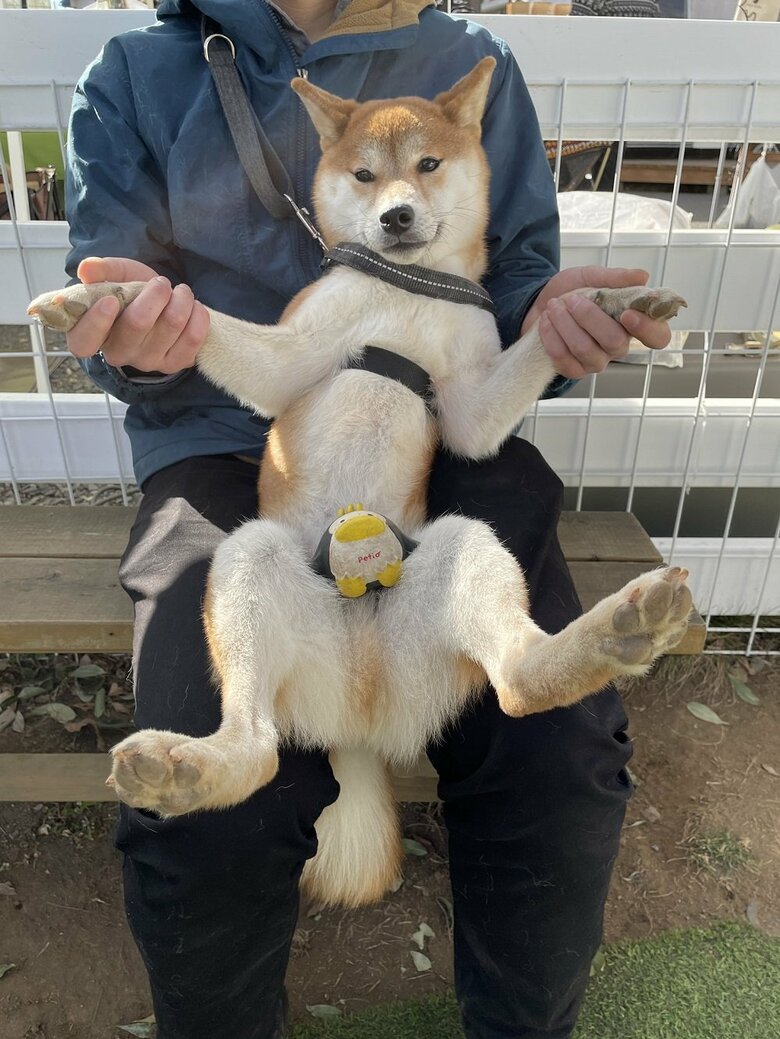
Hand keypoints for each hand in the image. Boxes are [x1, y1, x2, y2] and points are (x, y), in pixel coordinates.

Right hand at [67, 257, 209, 374]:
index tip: (110, 300)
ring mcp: (146, 362)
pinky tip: (192, 307)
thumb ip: (102, 270)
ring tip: (180, 291)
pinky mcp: (174, 364)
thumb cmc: (133, 293)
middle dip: (155, 293)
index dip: (96, 322)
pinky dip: (198, 314)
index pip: (83, 341)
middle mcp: (117, 353)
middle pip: (137, 323)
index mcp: (90, 334)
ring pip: (172, 324)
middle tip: (161, 283)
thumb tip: (87, 268)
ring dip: (182, 298)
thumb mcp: (116, 276)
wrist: (164, 308)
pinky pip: (193, 337)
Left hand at [522, 266, 671, 379]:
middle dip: (589, 317)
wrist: (540, 305)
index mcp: (633, 322)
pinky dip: (551, 336)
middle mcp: (618, 346)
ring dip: (565, 324)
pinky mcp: (574, 370)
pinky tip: (546, 321)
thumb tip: (642, 276)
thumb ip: (614, 278)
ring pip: (585, 349)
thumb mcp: (591, 276)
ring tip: (553, 306)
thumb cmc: (572, 292)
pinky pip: (564, 359)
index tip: (628, 313)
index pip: (658, 337)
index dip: (647, 328)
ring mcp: (597, 361)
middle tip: (571, 299)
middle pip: (615, 341)